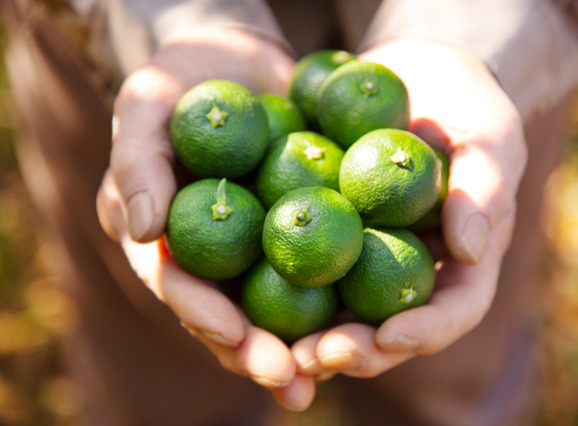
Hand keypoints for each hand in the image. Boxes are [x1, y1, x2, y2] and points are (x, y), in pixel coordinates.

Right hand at [96, 30, 313, 410]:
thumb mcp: (148, 103)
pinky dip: (342, 297)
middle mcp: (214, 254)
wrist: (243, 60)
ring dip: (303, 345)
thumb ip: (138, 160)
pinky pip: (324, 268)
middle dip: (258, 352)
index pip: (179, 286)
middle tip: (292, 382)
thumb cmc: (186, 79)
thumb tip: (141, 228)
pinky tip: (371, 322)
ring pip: (278, 306)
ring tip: (333, 372)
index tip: (234, 335)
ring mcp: (258, 247)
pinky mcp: (305, 229)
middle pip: (230, 314)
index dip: (203, 315)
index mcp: (168, 238)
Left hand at [291, 38, 527, 378]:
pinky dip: (277, 289)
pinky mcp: (326, 235)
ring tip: (273, 349)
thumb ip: (484, 187)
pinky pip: (301, 269)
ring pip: (341, 314)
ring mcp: (366, 256)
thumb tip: (471, 251)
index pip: (453, 311)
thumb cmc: (461, 103)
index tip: (389, 336)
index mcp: (460, 260)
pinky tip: (240, 300)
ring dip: (308, 339)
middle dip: (355, 351)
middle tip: (314, 357)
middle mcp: (410, 269)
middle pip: (389, 330)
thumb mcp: (487, 134)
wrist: (409, 77)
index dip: (425, 332)